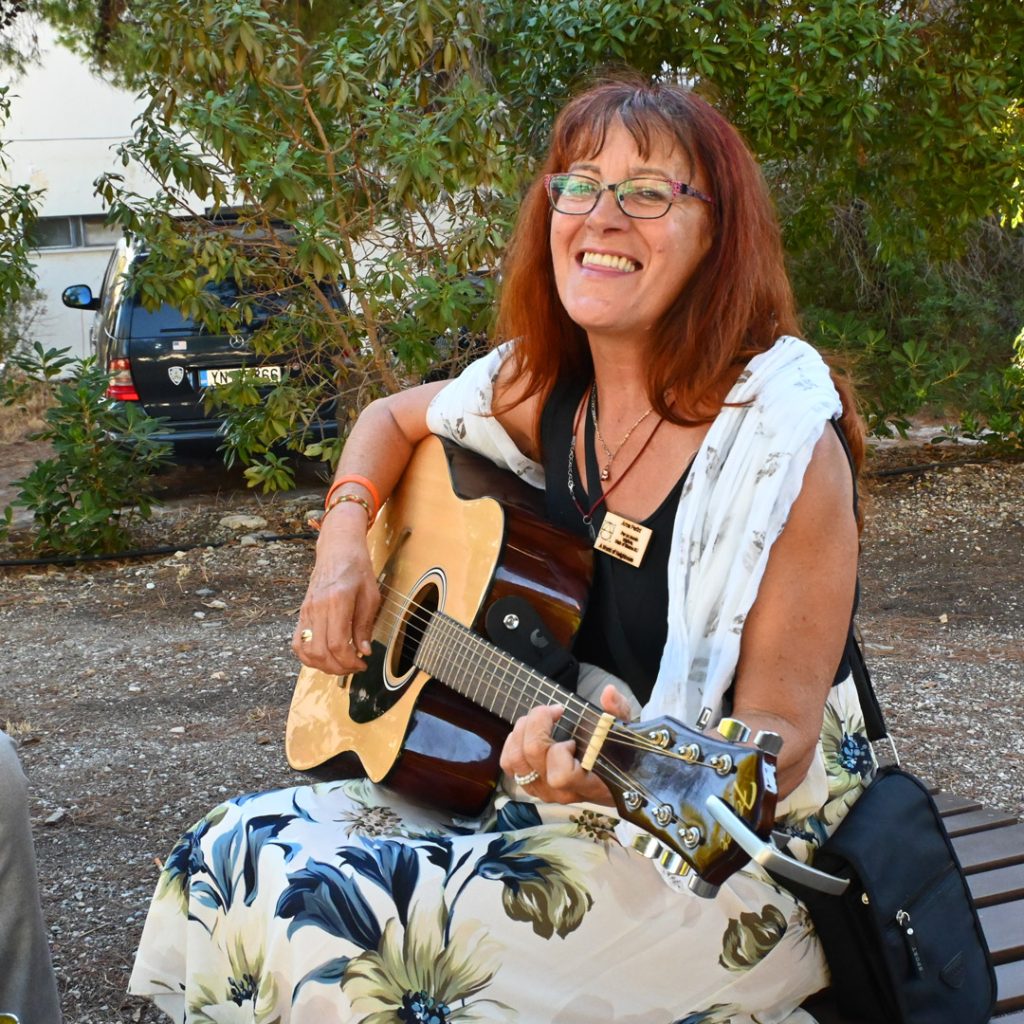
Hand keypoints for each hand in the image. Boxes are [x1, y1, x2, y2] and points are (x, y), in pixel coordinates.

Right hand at [292, 505, 379, 674]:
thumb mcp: (371, 596)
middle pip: (320, 652)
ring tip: (339, 664)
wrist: (338, 549)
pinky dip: (307, 656)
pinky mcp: (302, 612)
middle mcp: (317, 607)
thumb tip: (363, 651)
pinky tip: (322, 657)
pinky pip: (297, 641)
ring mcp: (306, 610)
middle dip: (338, 667)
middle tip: (353, 667)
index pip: (338, 644)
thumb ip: (365, 625)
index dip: (350, 662)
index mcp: (338, 601)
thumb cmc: (357, 569)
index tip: (362, 664)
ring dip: (322, 665)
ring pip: (305, 650)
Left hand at [499, 684, 633, 805]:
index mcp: (586, 784)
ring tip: (539, 720)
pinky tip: (528, 732)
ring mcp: (543, 791)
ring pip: (514, 759)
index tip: (573, 738)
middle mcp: (561, 791)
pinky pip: (509, 765)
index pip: (560, 774)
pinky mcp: (531, 785)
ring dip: (522, 731)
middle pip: (531, 755)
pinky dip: (513, 743)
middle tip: (553, 711)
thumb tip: (608, 692)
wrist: (614, 782)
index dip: (560, 750)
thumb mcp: (625, 733)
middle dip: (537, 723)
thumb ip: (618, 711)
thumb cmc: (619, 758)